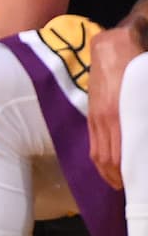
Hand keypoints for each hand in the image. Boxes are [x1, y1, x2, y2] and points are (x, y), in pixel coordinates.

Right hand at [87, 25, 141, 189]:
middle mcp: (103, 120)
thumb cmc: (137, 65)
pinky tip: (109, 164)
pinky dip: (100, 158)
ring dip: (107, 171)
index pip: (117, 156)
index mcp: (116, 116)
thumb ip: (143, 113)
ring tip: (119, 182)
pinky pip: (94, 142)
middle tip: (130, 190)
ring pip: (97, 153)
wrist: (112, 45)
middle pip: (105, 160)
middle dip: (116, 178)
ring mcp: (95, 116)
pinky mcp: (92, 112)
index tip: (136, 186)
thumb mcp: (146, 89)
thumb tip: (146, 136)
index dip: (126, 175)